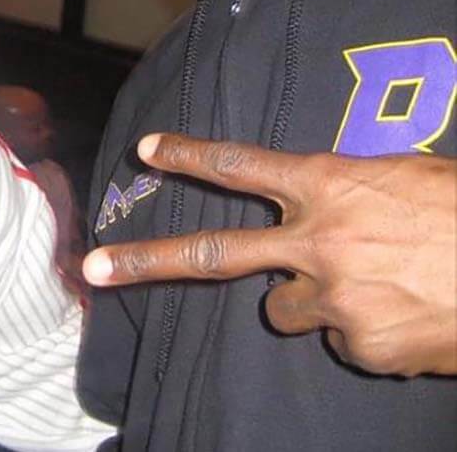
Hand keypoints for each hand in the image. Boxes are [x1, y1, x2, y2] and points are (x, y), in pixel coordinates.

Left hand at [83, 133, 456, 376]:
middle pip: (213, 256)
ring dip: (307, 298)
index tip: (147, 149)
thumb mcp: (398, 177)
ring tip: (364, 283)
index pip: (239, 163)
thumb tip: (311, 205)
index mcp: (326, 185)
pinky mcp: (361, 346)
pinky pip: (340, 337)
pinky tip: (403, 312)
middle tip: (94, 268)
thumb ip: (341, 190)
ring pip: (284, 307)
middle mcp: (315, 241)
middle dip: (146, 261)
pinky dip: (359, 327)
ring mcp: (333, 300)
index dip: (189, 154)